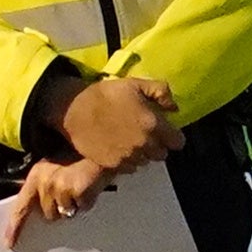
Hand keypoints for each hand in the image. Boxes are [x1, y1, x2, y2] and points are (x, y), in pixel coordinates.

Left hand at [4, 158, 114, 239]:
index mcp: (36, 176)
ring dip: (73, 205)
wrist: (100, 147)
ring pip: (65, 214)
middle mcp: (45, 183)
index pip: (21, 206)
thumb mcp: (53, 167)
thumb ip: (43, 186)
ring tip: (80, 186)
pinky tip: (90, 186)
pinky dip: (87, 202)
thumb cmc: (78, 156)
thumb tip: (38, 206)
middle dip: (58, 208)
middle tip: (69, 190)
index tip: (9, 242)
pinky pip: (82, 209)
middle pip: (48, 214)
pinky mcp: (77, 192)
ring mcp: (61, 188)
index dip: (15, 226)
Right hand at [60, 75, 183, 173]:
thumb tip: (174, 108)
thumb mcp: (136, 84)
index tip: (164, 131)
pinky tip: (118, 148)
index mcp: (153, 124)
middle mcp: (144, 144)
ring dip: (141, 154)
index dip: (172, 136)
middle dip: (157, 145)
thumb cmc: (106, 94)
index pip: (178, 142)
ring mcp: (128, 156)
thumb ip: (161, 92)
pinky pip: (128, 168)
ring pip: (145, 162)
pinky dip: (127, 160)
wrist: (74, 108)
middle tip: (145, 135)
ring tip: (130, 141)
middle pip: (162, 154)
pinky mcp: (113, 164)